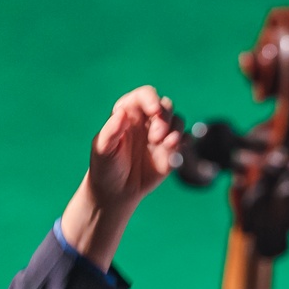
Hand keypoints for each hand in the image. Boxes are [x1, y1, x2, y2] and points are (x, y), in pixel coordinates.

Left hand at [86, 86, 180, 212]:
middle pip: (165, 106)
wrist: (116, 193)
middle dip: (165, 118)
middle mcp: (147, 120)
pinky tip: (175, 153)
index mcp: (129, 113)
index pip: (144, 96)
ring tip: (167, 145)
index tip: (154, 111)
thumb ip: (111, 131)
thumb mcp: (103, 150)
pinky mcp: (171, 151)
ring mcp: (160, 135)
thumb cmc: (105, 167)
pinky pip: (185, 139)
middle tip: (156, 138)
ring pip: (178, 120)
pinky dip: (184, 142)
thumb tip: (121, 112)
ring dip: (176, 130)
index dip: (152, 99)